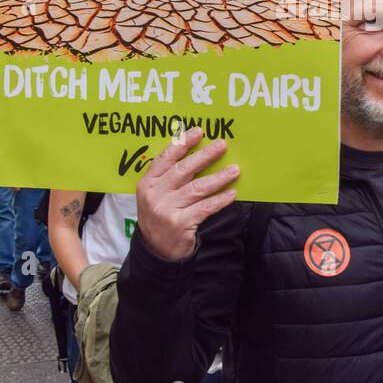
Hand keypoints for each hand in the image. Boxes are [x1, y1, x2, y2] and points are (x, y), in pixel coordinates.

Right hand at [135, 126, 239, 261]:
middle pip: (183, 170)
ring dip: (218, 178)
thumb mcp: (156, 194)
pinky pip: (205, 207)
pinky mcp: (180, 223)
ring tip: (234, 170)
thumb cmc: (160, 215)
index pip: (166, 158)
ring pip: (197, 188)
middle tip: (222, 145)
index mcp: (148, 183)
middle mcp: (155, 194)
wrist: (156, 250)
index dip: (182, 144)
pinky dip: (220, 200)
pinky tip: (231, 193)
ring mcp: (166, 209)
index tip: (199, 132)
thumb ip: (170, 177)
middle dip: (205, 156)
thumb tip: (199, 156)